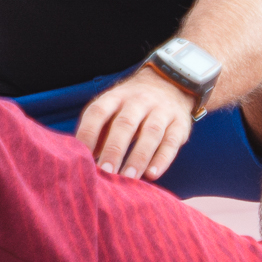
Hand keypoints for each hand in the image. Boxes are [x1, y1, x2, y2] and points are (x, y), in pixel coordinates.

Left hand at [76, 64, 193, 181]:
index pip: (98, 111)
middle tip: (106, 172)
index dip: (88, 133)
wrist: (171, 83)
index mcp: (116, 96)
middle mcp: (138, 100)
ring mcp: (162, 110)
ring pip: (151, 133)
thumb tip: (83, 162)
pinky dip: (162, 159)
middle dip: (114, 149)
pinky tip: (152, 175)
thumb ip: (98, 133)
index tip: (81, 157)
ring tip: (129, 178)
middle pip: (125, 123)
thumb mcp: (113, 111)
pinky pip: (171, 142)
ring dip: (139, 157)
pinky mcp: (180, 124)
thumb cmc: (130, 108)